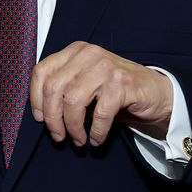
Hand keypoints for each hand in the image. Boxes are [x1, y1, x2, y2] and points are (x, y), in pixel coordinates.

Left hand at [29, 41, 172, 146]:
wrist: (156, 92)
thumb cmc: (116, 91)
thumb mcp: (86, 82)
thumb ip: (65, 88)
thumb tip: (42, 114)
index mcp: (75, 51)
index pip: (42, 71)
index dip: (35, 99)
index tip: (40, 119)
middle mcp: (89, 54)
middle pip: (54, 88)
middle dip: (52, 118)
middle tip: (58, 136)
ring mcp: (105, 67)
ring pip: (73, 101)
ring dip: (73, 127)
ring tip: (77, 140)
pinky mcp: (122, 83)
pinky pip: (100, 113)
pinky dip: (96, 132)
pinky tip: (96, 139)